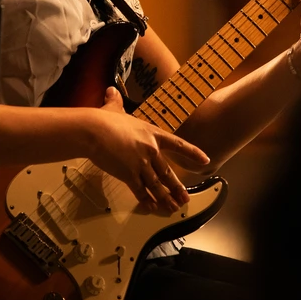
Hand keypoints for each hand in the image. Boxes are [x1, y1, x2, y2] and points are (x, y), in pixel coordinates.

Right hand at [89, 87, 209, 210]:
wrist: (94, 131)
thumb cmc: (103, 120)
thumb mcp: (114, 108)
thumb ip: (116, 102)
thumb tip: (111, 91)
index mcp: (152, 134)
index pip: (178, 145)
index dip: (192, 153)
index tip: (205, 160)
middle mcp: (151, 150)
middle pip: (168, 172)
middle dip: (177, 188)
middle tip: (185, 198)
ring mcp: (141, 164)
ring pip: (157, 185)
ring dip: (165, 198)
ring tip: (173, 208)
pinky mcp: (129, 175)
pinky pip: (140, 191)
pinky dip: (146, 200)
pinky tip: (151, 208)